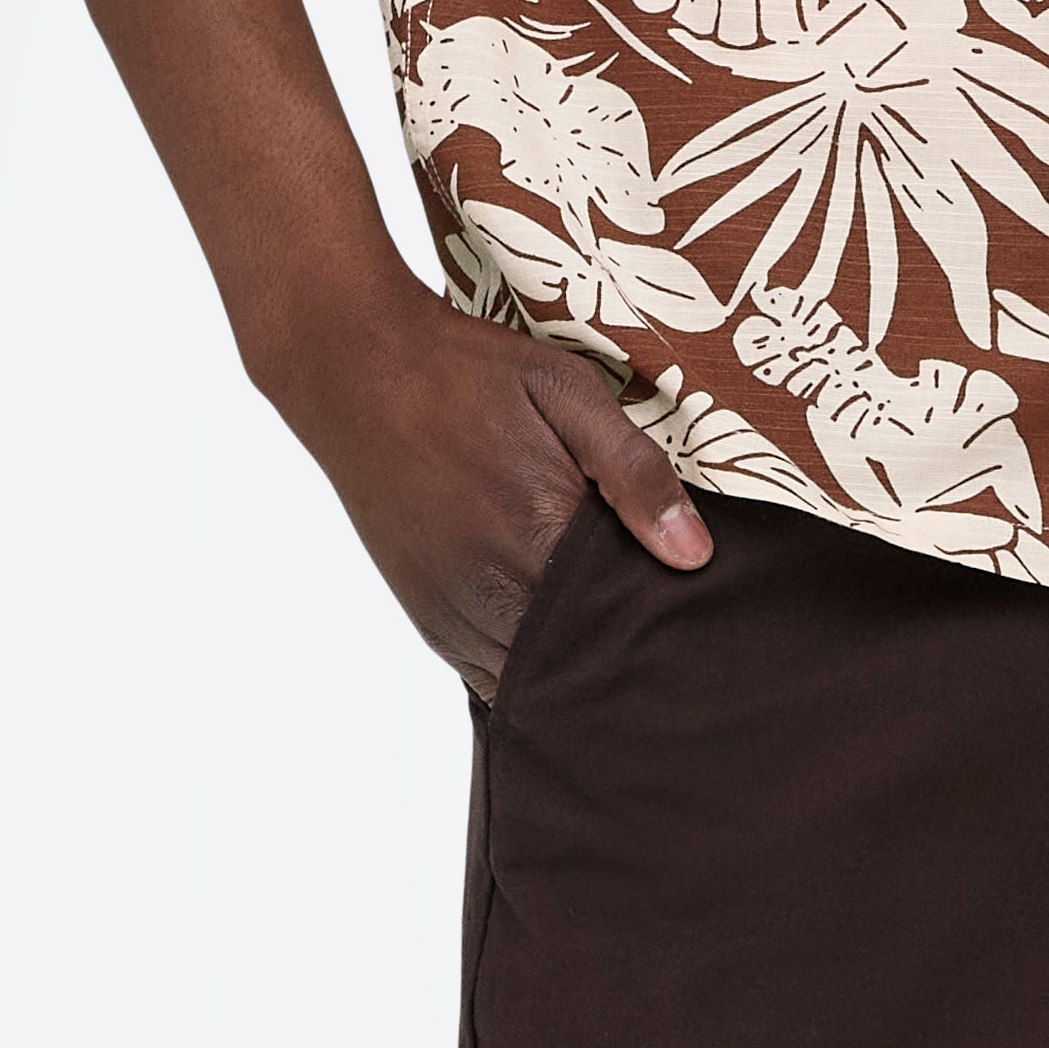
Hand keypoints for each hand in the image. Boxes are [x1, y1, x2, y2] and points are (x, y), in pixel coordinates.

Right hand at [270, 284, 715, 690]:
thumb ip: (632, 470)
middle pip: (578, 660)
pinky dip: (520, 670)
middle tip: (658, 639)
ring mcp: (451, 606)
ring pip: (529, 677)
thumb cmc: (466, 372)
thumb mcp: (565, 390)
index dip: (658, 623)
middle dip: (618, 655)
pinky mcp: (423, 611)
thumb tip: (693, 556)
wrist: (355, 369)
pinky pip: (482, 672)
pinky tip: (549, 649)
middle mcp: (491, 585)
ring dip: (568, 669)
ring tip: (608, 646)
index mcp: (539, 532)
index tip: (687, 618)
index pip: (623, 618)